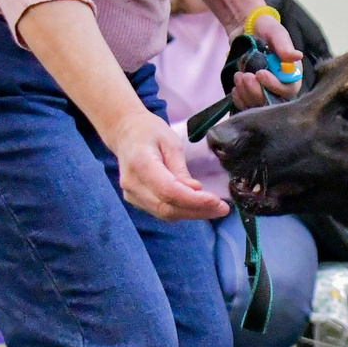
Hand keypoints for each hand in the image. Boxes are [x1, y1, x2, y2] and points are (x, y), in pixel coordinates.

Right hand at [113, 110, 229, 221]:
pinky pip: (161, 211)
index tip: (216, 201)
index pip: (168, 191)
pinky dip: (182, 211)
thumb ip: (180, 168)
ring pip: (164, 213)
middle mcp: (132, 184)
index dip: (193, 200)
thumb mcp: (170, 142)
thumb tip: (195, 190)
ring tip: (216, 209)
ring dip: (192, 214)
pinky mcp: (136, 200)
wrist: (124, 133)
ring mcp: (131, 194)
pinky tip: (198, 206)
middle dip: (197, 211)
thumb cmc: (149, 132)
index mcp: (140, 164)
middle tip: (223, 208)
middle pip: (167, 207)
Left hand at [230, 13, 301, 108]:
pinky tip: (235, 88)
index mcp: (291, 73)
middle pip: (273, 102)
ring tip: (239, 76)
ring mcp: (265, 90)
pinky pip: (247, 105)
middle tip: (246, 76)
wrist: (245, 29)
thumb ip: (284, 45)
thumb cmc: (264, 28)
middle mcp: (280, 85)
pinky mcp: (251, 92)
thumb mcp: (275, 32)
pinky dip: (239, 99)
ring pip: (258, 104)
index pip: (288, 89)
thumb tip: (296, 56)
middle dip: (257, 92)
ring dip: (246, 93)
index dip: (274, 86)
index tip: (260, 73)